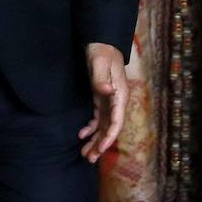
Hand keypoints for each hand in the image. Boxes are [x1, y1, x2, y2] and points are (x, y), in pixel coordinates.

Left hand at [79, 43, 128, 162]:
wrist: (101, 43)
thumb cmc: (101, 52)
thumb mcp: (99, 63)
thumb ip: (101, 79)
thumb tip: (108, 91)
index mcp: (120, 95)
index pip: (117, 121)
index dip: (109, 137)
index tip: (101, 149)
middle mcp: (117, 101)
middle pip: (111, 128)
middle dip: (101, 144)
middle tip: (89, 158)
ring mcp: (109, 101)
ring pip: (104, 126)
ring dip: (96, 140)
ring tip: (85, 154)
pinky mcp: (101, 99)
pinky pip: (98, 118)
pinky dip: (91, 128)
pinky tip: (82, 135)